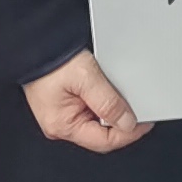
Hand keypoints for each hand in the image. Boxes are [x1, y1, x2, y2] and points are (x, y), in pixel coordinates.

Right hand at [26, 49, 150, 152]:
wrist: (38, 39)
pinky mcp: (65, 101)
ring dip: (112, 108)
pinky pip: (90, 108)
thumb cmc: (51, 58)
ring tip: (117, 91)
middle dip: (121, 121)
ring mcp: (62, 113)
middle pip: (101, 133)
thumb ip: (108, 103)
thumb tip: (127, 123)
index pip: (104, 141)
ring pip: (97, 120)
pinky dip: (103, 100)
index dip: (128, 133)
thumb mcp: (86, 78)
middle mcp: (60, 124)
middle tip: (136, 106)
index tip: (144, 122)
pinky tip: (107, 88)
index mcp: (63, 125)